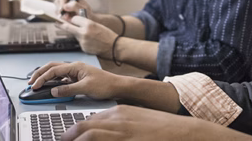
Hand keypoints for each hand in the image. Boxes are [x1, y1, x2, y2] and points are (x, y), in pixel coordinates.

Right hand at [28, 61, 126, 99]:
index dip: (42, 78)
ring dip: (46, 77)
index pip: (54, 70)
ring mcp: (75, 72)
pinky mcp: (77, 78)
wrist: (117, 86)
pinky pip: (62, 78)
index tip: (35, 85)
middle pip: (52, 67)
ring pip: (56, 72)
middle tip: (30, 82)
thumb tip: (54, 91)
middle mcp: (74, 67)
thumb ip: (68, 89)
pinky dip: (54, 81)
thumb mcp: (85, 88)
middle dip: (40, 74)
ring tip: (37, 83)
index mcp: (75, 66)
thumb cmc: (105, 84)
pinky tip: (51, 86)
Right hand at [56, 0, 92, 19]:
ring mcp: (64, 5)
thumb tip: (64, 6)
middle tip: (64, 16)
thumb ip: (75, 6)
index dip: (61, 3)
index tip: (62, 10)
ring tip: (68, 19)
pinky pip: (57, 14)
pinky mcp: (62, 12)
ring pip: (56, 8)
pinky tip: (67, 20)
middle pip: (57, 1)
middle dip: (59, 9)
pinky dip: (60, 18)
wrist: (88, 21)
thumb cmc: (87, 14)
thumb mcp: (84, 9)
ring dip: (60, 14)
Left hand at [57, 16, 116, 56]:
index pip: (74, 18)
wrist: (114, 47)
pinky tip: (91, 42)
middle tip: (56, 22)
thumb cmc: (107, 35)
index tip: (69, 17)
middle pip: (68, 27)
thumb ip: (85, 23)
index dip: (73, 18)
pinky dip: (83, 41)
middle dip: (61, 24)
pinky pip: (79, 42)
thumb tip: (73, 21)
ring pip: (74, 35)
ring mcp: (83, 41)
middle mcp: (84, 32)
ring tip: (88, 35)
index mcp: (89, 24)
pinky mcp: (83, 48)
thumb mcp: (96, 25)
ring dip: (77, 33)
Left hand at [62, 105, 251, 140]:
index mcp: (118, 113)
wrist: (183, 132)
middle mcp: (116, 121)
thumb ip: (119, 124)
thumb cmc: (162, 128)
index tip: (67, 138)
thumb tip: (102, 132)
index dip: (74, 132)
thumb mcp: (136, 120)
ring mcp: (120, 133)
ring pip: (88, 137)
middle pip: (82, 129)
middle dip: (68, 137)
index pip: (88, 121)